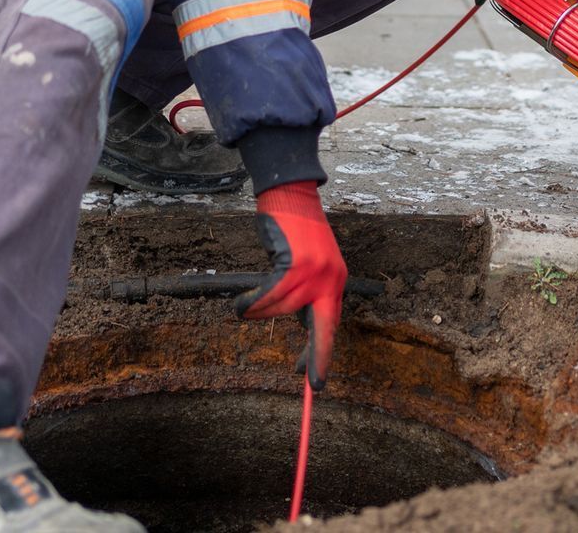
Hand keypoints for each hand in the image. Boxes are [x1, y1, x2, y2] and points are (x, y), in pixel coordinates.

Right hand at [236, 180, 346, 389]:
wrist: (290, 195)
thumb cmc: (293, 231)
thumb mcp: (310, 265)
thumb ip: (308, 292)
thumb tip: (301, 321)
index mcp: (335, 281)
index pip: (331, 323)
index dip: (323, 351)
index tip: (318, 377)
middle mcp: (331, 279)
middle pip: (320, 327)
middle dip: (316, 356)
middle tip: (310, 380)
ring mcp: (315, 273)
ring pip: (283, 309)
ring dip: (260, 311)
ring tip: (246, 307)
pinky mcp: (296, 266)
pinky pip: (269, 297)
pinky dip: (252, 304)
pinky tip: (242, 306)